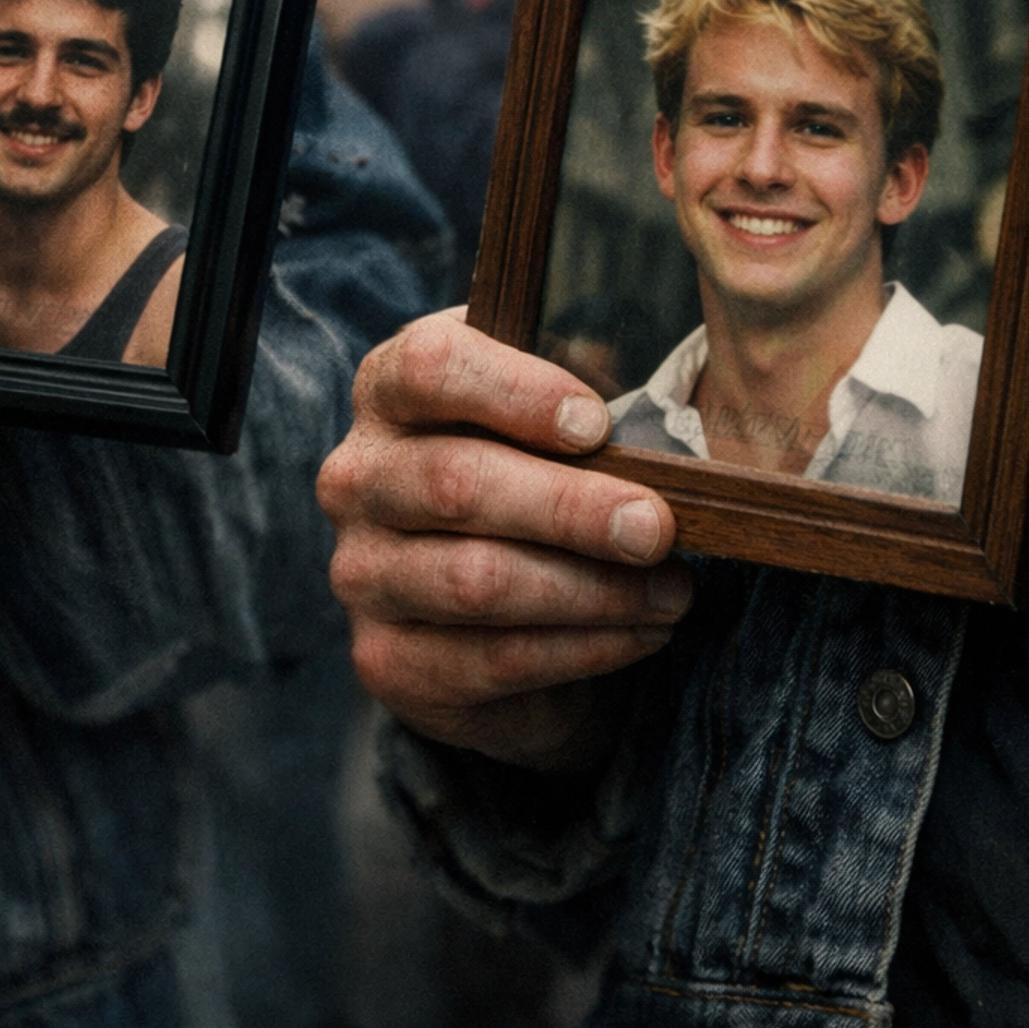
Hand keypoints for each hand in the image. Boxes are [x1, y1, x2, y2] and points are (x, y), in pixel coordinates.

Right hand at [318, 310, 692, 771]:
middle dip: (571, 508)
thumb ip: (583, 392)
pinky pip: (496, 658)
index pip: (431, 367)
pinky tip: (642, 632)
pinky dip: (584, 648)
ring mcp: (363, 572)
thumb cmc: (530, 469)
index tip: (596, 425)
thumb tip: (646, 414)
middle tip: (657, 527)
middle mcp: (358, 477)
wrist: (490, 595)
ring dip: (592, 590)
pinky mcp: (387, 660)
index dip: (518, 393)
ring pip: (478, 581)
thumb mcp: (550, 407)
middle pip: (456, 483)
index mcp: (389, 389)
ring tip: (670, 589)